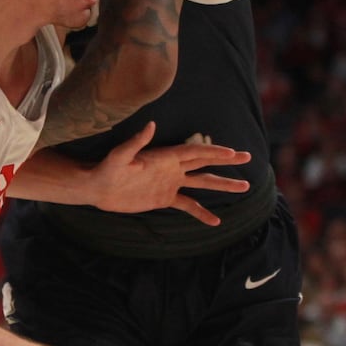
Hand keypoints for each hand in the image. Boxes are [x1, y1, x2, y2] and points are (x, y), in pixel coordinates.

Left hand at [88, 121, 250, 218]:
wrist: (97, 188)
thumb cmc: (106, 169)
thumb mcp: (120, 156)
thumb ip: (135, 142)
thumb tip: (150, 124)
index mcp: (164, 156)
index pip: (194, 152)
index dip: (214, 152)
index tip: (233, 153)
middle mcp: (171, 168)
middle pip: (204, 163)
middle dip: (226, 161)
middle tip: (247, 158)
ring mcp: (169, 183)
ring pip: (201, 182)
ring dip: (222, 185)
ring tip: (244, 187)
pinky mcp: (164, 198)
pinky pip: (188, 205)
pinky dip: (201, 212)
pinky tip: (216, 221)